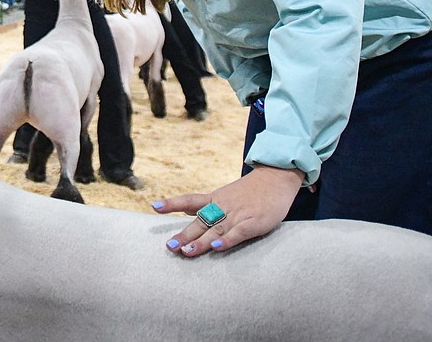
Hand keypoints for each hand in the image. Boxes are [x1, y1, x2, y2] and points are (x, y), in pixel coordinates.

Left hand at [153, 165, 303, 255]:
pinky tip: (217, 248)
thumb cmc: (249, 191)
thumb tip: (183, 208)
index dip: (172, 204)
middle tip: (169, 246)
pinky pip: (238, 233)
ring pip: (216, 229)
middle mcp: (223, 207)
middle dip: (184, 234)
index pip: (190, 200)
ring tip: (186, 252)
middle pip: (200, 221)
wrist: (277, 178)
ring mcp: (238, 215)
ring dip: (201, 242)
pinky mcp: (253, 223)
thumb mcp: (224, 194)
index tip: (155, 206)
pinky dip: (227, 240)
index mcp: (215, 199)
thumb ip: (205, 203)